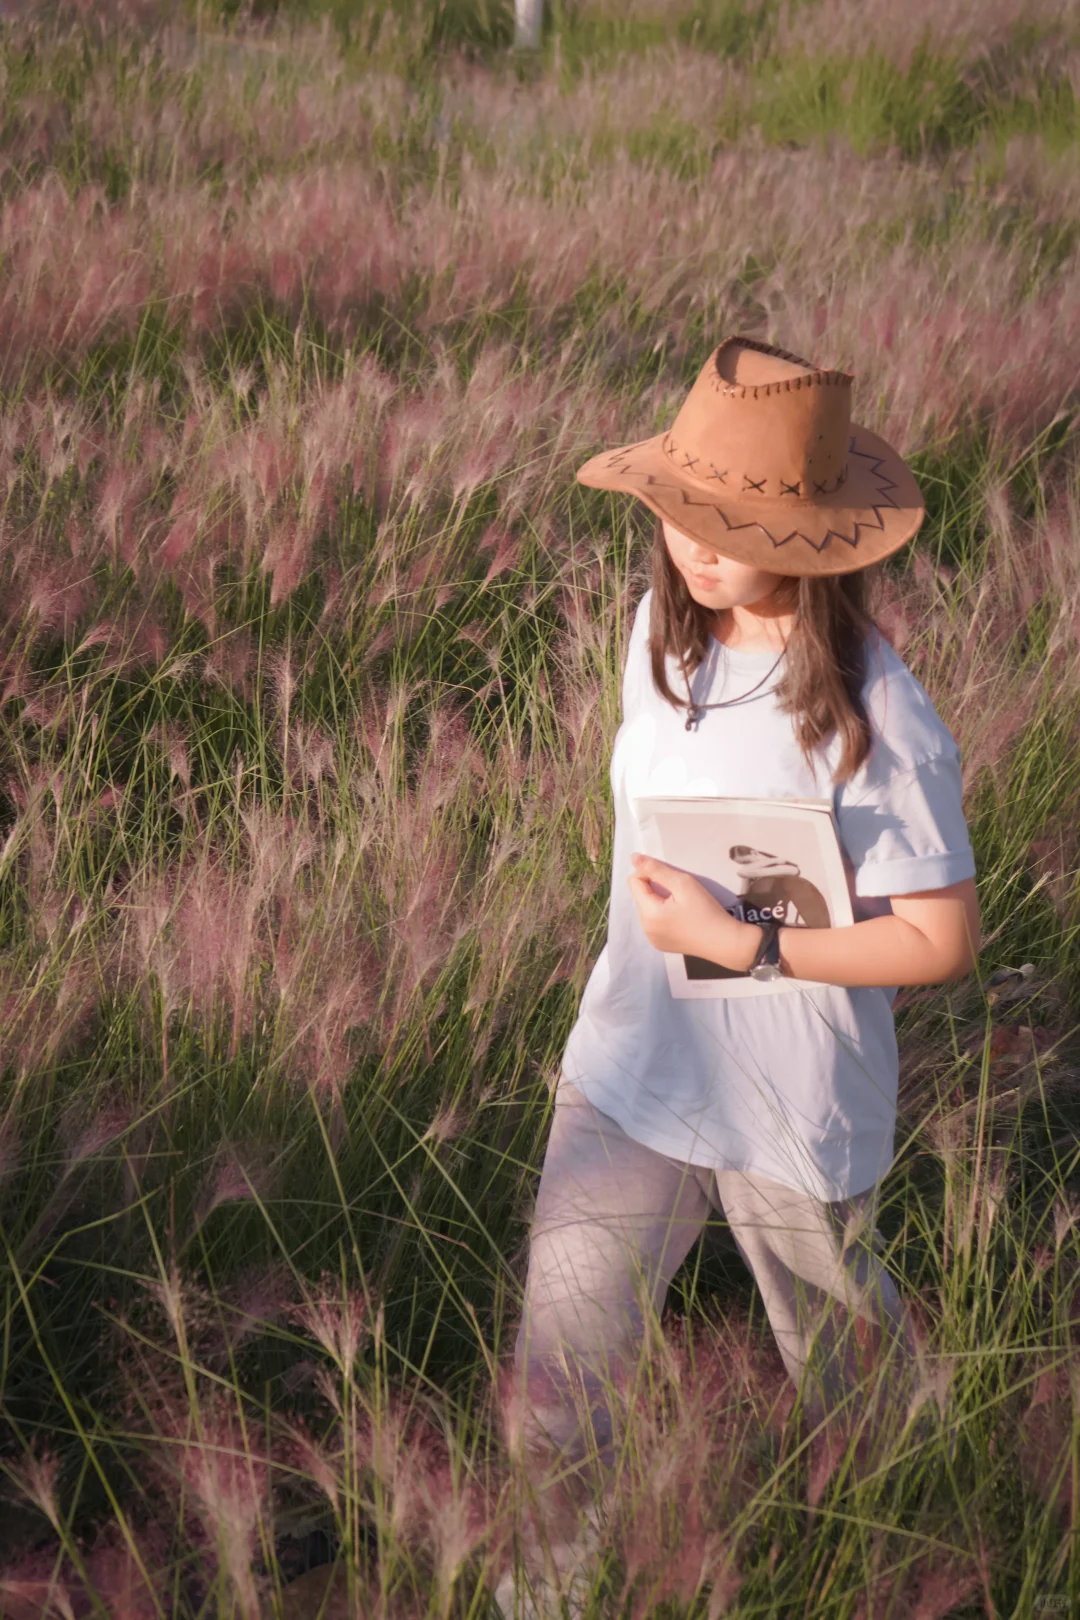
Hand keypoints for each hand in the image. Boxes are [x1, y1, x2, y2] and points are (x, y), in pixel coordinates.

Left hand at [627, 853, 758, 969]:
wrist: (725, 942)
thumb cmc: (706, 911)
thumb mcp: (683, 884)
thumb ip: (656, 869)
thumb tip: (634, 858)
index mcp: (648, 915)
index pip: (634, 882)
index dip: (650, 873)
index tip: (671, 878)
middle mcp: (645, 929)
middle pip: (640, 896)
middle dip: (655, 888)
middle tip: (680, 892)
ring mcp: (652, 939)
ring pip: (647, 908)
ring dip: (659, 901)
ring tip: (681, 905)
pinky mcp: (661, 945)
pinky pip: (654, 922)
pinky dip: (663, 915)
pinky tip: (681, 918)